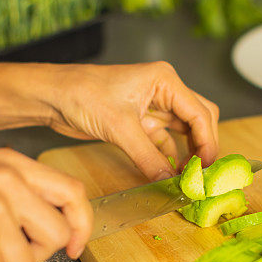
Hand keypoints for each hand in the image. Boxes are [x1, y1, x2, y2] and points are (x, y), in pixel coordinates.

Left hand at [42, 61, 219, 179]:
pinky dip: (168, 158)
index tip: (208, 167)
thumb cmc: (82, 94)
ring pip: (184, 133)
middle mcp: (164, 92)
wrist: (53, 97)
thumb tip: (170, 181)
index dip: (208, 142)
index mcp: (165, 80)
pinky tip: (169, 175)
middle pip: (199, 120)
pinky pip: (164, 143)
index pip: (200, 113)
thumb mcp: (119, 128)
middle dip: (203, 146)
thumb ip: (148, 156)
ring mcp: (153, 108)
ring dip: (187, 154)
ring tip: (188, 177)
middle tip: (203, 173)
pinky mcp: (140, 123)